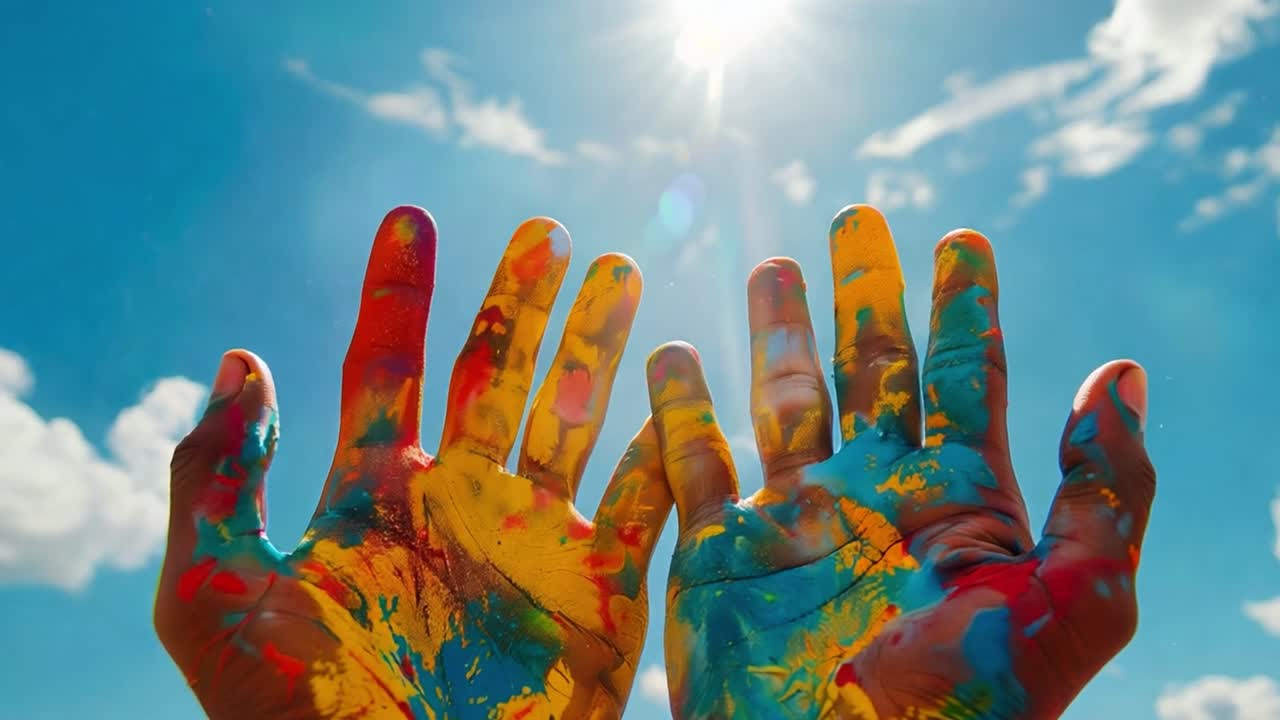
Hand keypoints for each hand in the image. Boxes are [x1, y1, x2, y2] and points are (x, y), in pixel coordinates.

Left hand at [155, 206, 671, 718]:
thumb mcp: (215, 597)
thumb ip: (215, 479)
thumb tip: (239, 358)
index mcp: (374, 493)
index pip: (389, 367)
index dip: (398, 293)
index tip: (409, 217)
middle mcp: (459, 502)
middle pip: (498, 374)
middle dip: (520, 300)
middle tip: (546, 228)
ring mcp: (533, 542)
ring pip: (576, 417)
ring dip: (598, 345)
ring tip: (619, 271)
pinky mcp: (600, 591)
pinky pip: (646, 504)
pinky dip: (667, 444)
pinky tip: (680, 382)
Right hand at [647, 205, 1154, 718]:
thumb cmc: (968, 711)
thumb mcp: (1074, 604)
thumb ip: (1105, 493)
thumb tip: (1123, 371)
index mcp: (958, 499)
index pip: (965, 375)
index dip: (965, 304)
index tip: (963, 239)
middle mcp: (875, 495)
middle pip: (869, 368)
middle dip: (865, 293)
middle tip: (856, 218)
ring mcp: (795, 521)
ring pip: (782, 397)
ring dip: (777, 330)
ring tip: (774, 263)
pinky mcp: (720, 555)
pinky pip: (693, 464)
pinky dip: (676, 410)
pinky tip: (668, 355)